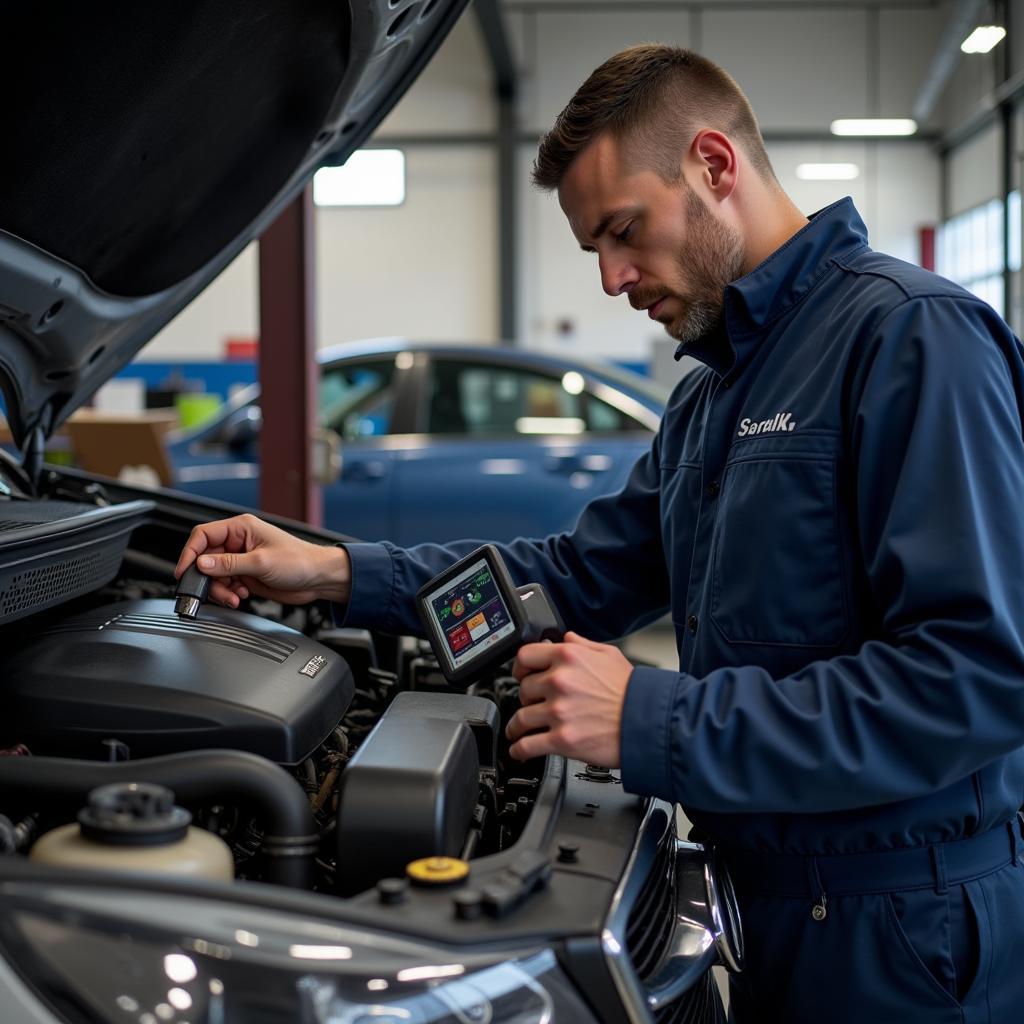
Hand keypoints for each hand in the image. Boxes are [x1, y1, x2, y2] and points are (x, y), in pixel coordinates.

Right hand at [174, 513, 350, 607]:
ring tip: (234, 596)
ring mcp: (241, 559)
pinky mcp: (246, 575)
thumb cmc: (299, 561)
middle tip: (214, 591)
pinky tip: (240, 596)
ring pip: (214, 575)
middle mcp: (238, 542)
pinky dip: (228, 593)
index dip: (190, 553)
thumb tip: (202, 564)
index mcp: (241, 528)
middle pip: (206, 558)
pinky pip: (226, 584)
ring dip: (220, 589)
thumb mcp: (261, 562)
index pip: (203, 535)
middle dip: (208, 577)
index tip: (185, 571)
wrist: (318, 579)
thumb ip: (229, 564)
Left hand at [505, 632, 631, 764]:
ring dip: (516, 726)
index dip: (520, 667)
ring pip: (521, 718)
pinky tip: (519, 750)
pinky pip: (528, 745)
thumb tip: (566, 638)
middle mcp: (560, 681)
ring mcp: (559, 711)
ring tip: (517, 730)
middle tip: (532, 704)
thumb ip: (583, 644)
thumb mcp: (610, 654)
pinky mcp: (562, 739)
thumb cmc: (634, 691)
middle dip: (527, 698)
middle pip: (523, 689)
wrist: (650, 721)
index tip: (521, 675)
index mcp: (568, 657)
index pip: (525, 656)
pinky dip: (519, 750)